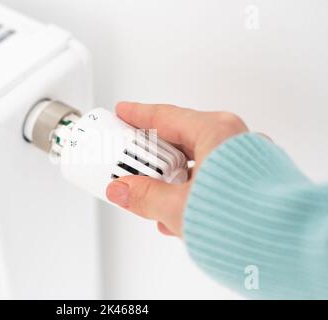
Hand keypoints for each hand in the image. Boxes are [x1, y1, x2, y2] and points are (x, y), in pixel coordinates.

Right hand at [106, 102, 247, 237]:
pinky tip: (173, 210)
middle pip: (180, 139)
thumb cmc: (246, 218)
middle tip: (129, 157)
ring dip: (169, 177)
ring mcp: (242, 161)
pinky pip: (209, 176)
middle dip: (152, 153)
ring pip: (194, 161)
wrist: (285, 245)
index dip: (139, 115)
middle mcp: (233, 140)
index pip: (166, 117)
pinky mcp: (247, 181)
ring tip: (148, 192)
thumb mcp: (179, 207)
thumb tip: (122, 190)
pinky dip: (188, 189)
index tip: (124, 112)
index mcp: (217, 132)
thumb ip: (144, 196)